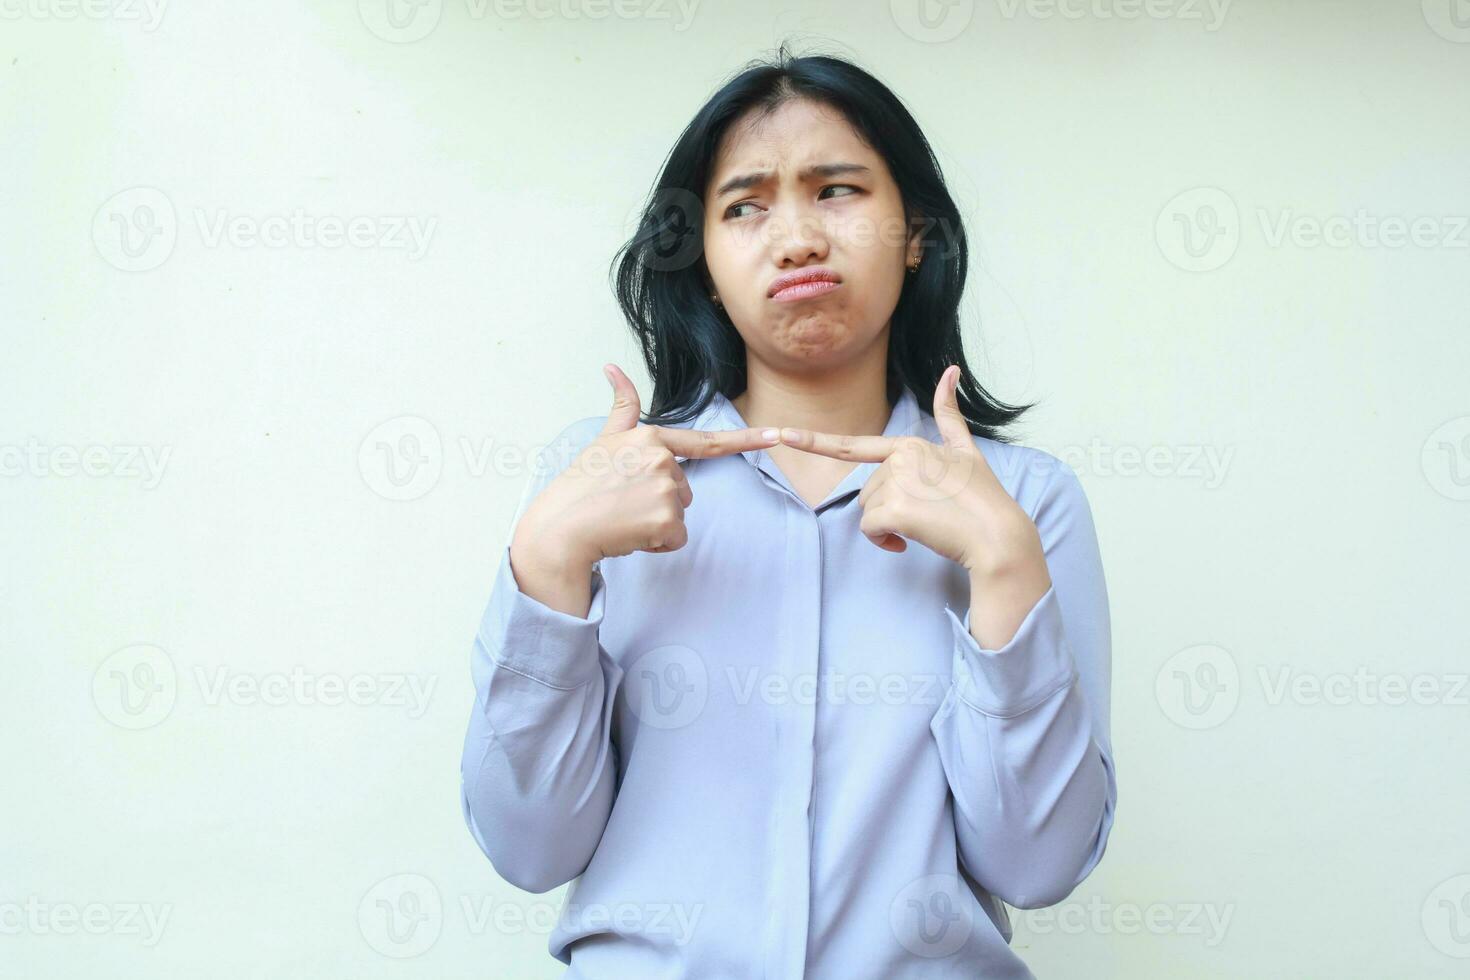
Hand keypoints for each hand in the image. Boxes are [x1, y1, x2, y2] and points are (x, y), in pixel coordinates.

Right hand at [512, 364, 780, 573]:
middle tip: (624, 503)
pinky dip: (655, 543)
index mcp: (651, 439)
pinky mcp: (667, 519)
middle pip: (684, 490)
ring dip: (655, 523)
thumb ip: (621, 407)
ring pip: (679, 515)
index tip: (777, 436)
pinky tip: (629, 534)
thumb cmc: (580, 486)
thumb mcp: (603, 440)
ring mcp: (666, 488)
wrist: (561, 528)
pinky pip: (675, 538)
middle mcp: (662, 459)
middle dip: (659, 502)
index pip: (705, 441)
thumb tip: (612, 367)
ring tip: (623, 517)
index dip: (746, 440)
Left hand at [777, 366, 1045, 578]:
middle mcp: (899, 459)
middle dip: (888, 510)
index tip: (781, 436)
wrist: (998, 536)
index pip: (853, 446)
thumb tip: (950, 370)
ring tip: (925, 525)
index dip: (813, 441)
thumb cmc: (982, 498)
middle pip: (868, 493)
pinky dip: (886, 542)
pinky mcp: (895, 510)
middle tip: (925, 516)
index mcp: (910, 445)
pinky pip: (872, 531)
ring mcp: (896, 484)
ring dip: (888, 526)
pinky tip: (911, 541)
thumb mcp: (967, 451)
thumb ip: (950, 416)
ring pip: (868, 513)